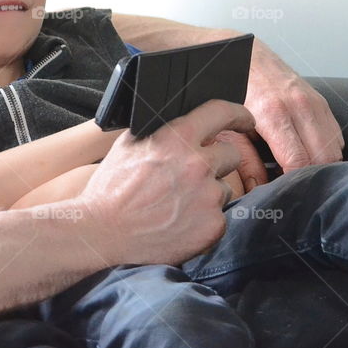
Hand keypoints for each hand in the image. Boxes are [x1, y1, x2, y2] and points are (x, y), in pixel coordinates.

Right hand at [77, 100, 250, 265]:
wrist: (102, 234)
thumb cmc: (110, 189)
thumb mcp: (129, 145)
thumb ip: (161, 131)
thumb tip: (183, 124)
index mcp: (176, 138)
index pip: (222, 113)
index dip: (238, 114)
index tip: (245, 120)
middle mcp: (197, 164)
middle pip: (232, 154)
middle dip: (217, 161)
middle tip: (193, 175)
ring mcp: (208, 197)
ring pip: (224, 188)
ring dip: (208, 193)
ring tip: (176, 205)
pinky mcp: (213, 226)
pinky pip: (219, 217)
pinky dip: (204, 220)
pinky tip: (179, 223)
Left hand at [232, 39, 343, 191]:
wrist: (244, 54)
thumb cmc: (232, 92)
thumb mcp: (230, 127)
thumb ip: (246, 161)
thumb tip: (259, 190)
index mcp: (274, 114)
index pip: (299, 162)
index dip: (295, 184)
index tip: (288, 196)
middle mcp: (299, 106)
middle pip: (324, 158)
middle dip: (313, 179)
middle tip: (297, 191)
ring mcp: (313, 101)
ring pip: (335, 149)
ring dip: (323, 166)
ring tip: (304, 177)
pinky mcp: (321, 101)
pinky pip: (336, 135)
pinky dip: (328, 151)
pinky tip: (311, 158)